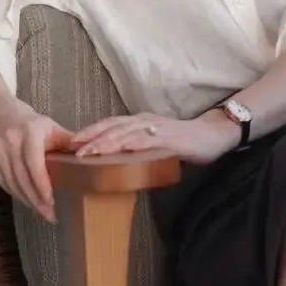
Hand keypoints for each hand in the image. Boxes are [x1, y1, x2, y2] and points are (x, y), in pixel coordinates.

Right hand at [0, 108, 77, 222]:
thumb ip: (69, 142)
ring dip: (27, 200)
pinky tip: (28, 201)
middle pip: (23, 177)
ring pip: (12, 183)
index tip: (52, 202)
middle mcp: (10, 141)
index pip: (35, 164)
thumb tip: (91, 154)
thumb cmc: (35, 126)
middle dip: (37, 199)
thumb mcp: (53, 129)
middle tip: (50, 215)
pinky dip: (17, 194)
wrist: (3, 117)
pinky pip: (4, 183)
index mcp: (30, 132)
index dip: (42, 185)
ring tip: (42, 212)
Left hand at [73, 110, 239, 165]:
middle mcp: (145, 121)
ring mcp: (157, 128)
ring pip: (127, 132)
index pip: (110, 124)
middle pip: (113, 127)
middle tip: (73, 148)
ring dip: (107, 141)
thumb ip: (137, 149)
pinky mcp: (171, 138)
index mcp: (139, 122)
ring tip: (91, 151)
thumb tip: (115, 164)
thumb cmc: (183, 142)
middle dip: (92, 137)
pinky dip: (135, 143)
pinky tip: (124, 148)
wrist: (213, 135)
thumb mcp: (155, 144)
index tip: (72, 142)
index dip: (91, 131)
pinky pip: (150, 139)